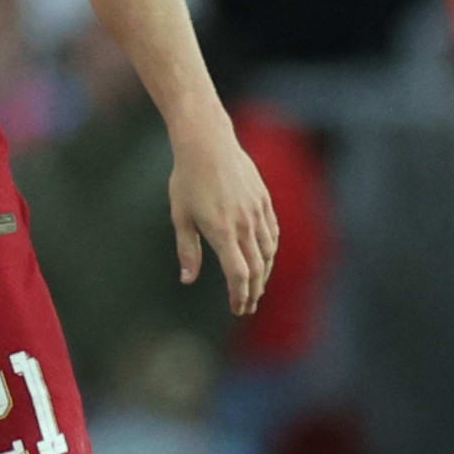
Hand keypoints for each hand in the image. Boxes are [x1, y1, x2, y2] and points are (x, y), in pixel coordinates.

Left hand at [167, 121, 278, 317]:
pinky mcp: (264, 201)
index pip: (238, 274)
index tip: (237, 309)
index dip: (239, 295)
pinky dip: (270, 252)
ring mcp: (258, 212)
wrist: (208, 144)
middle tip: (247, 306)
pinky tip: (264, 259)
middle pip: (256, 268)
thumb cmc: (187, 180)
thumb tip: (187, 280)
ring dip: (263, 274)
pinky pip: (273, 233)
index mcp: (222, 232)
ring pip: (268, 252)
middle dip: (253, 291)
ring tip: (255, 288)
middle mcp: (245, 225)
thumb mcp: (180, 216)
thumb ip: (187, 250)